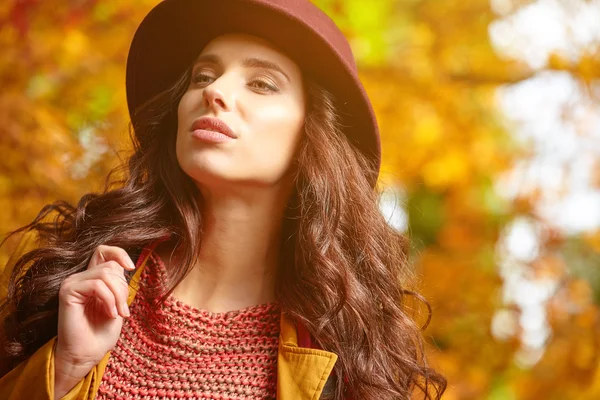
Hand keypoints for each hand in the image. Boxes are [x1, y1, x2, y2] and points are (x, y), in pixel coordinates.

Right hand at [53, 245, 134, 398]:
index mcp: (92, 278)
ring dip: (118, 296)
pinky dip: (109, 299)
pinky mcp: (68, 291)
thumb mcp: (118, 302)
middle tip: (124, 310)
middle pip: (111, 266)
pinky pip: (97, 285)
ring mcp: (72, 283)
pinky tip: (110, 314)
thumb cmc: (102, 332)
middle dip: (123, 288)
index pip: (103, 251)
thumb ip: (119, 283)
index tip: (131, 267)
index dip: (119, 253)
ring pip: (106, 274)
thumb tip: (126, 266)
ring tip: (118, 313)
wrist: (87, 354)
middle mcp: (80, 277)